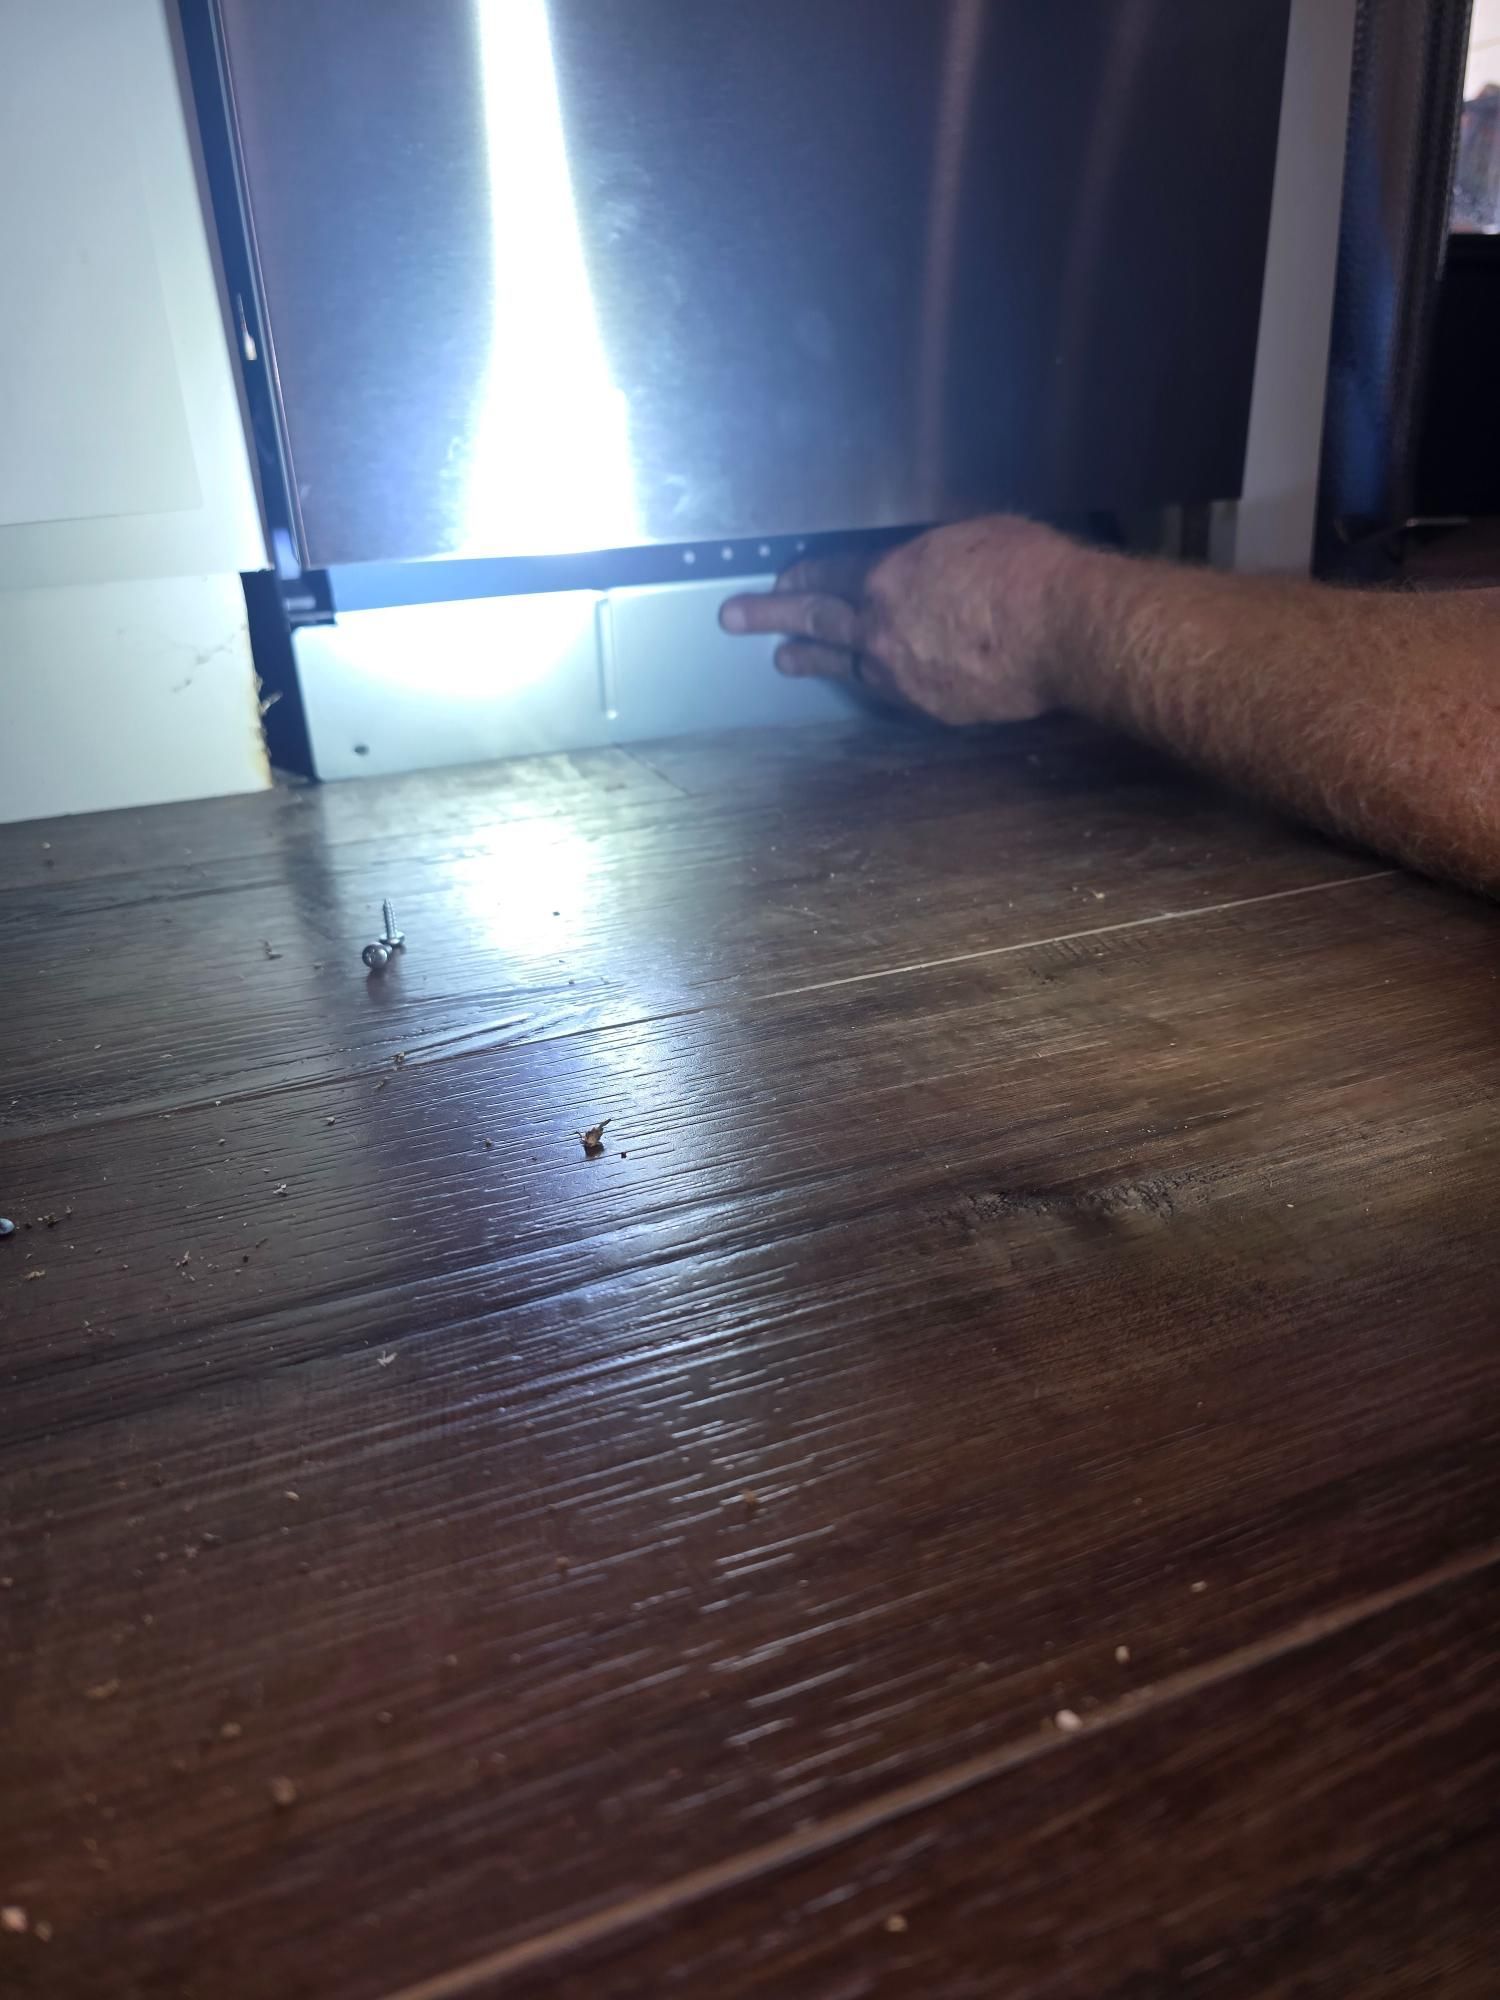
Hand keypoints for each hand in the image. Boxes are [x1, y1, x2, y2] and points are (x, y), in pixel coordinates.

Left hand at [719, 516, 1077, 725]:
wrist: (1060, 632)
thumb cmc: (1027, 571)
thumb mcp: (970, 535)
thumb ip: (931, 552)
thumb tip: (922, 558)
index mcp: (887, 576)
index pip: (828, 574)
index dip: (802, 575)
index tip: (780, 577)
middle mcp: (881, 627)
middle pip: (816, 620)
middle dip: (770, 616)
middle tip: (734, 617)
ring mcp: (900, 673)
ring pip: (844, 664)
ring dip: (810, 659)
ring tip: (784, 660)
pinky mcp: (927, 705)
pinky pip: (886, 690)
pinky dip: (868, 681)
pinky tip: (860, 680)